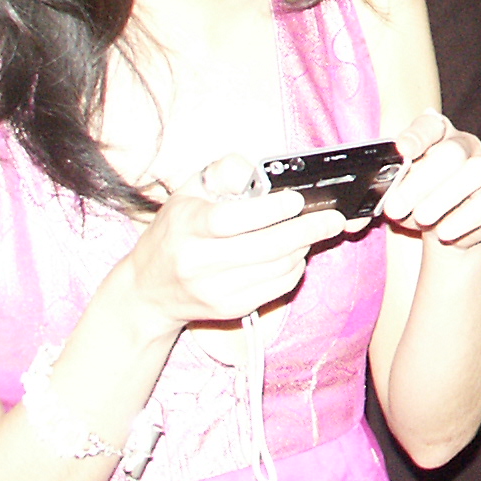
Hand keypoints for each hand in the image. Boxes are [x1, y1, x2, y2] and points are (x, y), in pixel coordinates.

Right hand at [123, 154, 350, 333]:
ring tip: (314, 230)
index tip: (296, 200)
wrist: (147, 289)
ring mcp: (216, 289)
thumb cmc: (176, 230)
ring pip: (278, 269)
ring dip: (305, 247)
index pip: (232, 220)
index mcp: (188, 225)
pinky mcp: (230, 308)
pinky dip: (295, 268)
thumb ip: (224, 172)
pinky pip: (277, 287)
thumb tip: (259, 173)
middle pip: (266, 248)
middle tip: (333, 218)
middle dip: (308, 230)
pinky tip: (296, 253)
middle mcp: (199, 261)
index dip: (269, 211)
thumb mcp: (189, 191)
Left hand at [375, 112, 480, 248]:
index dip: (416, 135)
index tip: (401, 151)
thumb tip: (352, 218)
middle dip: (421, 181)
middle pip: (451, 152)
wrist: (447, 231)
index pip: (430, 124)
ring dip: (443, 197)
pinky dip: (465, 218)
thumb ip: (376, 200)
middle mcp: (465, 145)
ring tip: (421, 219)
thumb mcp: (393, 198)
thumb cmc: (417, 205)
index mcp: (437, 135)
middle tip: (395, 207)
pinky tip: (445, 231)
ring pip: (474, 171)